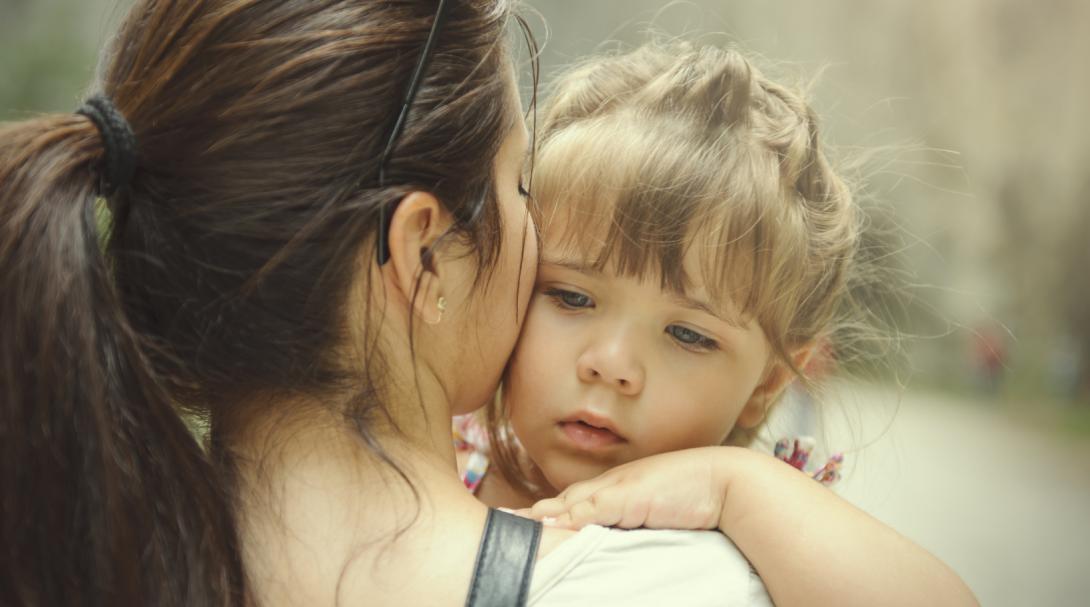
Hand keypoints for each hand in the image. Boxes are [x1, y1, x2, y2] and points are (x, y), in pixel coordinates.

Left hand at [524, 447, 737, 530]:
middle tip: (502, 521)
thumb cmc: (697, 495)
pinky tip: (550, 523)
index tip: (519, 520)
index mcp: (617, 490)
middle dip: (532, 512)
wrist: (725, 481)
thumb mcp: (656, 511)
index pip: (573, 502)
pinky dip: (570, 516)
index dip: (545, 511)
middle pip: (563, 500)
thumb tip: (616, 540)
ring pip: (571, 503)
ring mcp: (619, 490)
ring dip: (542, 514)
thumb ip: (634, 520)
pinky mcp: (630, 498)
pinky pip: (593, 509)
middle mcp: (612, 486)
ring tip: (514, 524)